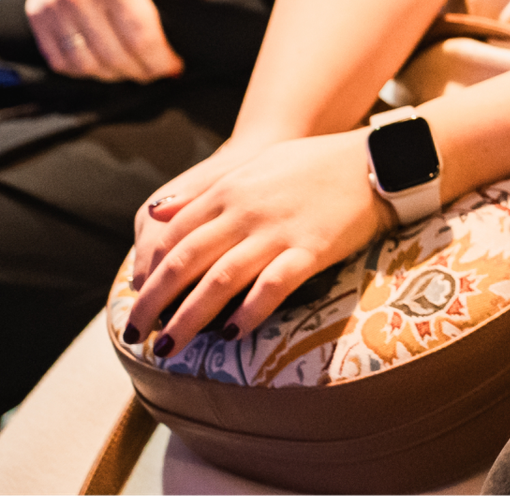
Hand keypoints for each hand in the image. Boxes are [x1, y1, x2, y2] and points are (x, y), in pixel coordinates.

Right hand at [25, 0, 208, 81]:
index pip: (140, 35)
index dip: (161, 59)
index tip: (177, 67)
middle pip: (114, 54)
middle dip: (142, 72)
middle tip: (159, 72)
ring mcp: (52, 6)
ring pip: (85, 63)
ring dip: (114, 76)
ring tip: (135, 71)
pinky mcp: (36, 14)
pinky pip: (60, 59)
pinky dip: (84, 71)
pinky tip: (105, 66)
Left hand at [123, 129, 385, 354]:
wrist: (376, 159)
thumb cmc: (314, 162)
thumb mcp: (254, 164)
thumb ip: (205, 189)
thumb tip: (158, 213)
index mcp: (230, 189)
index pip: (172, 235)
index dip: (148, 272)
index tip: (136, 300)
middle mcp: (246, 211)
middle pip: (184, 262)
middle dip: (152, 303)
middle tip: (134, 336)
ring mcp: (278, 231)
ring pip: (219, 281)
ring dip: (188, 319)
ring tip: (168, 349)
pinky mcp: (310, 250)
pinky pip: (271, 288)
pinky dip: (248, 313)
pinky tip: (232, 335)